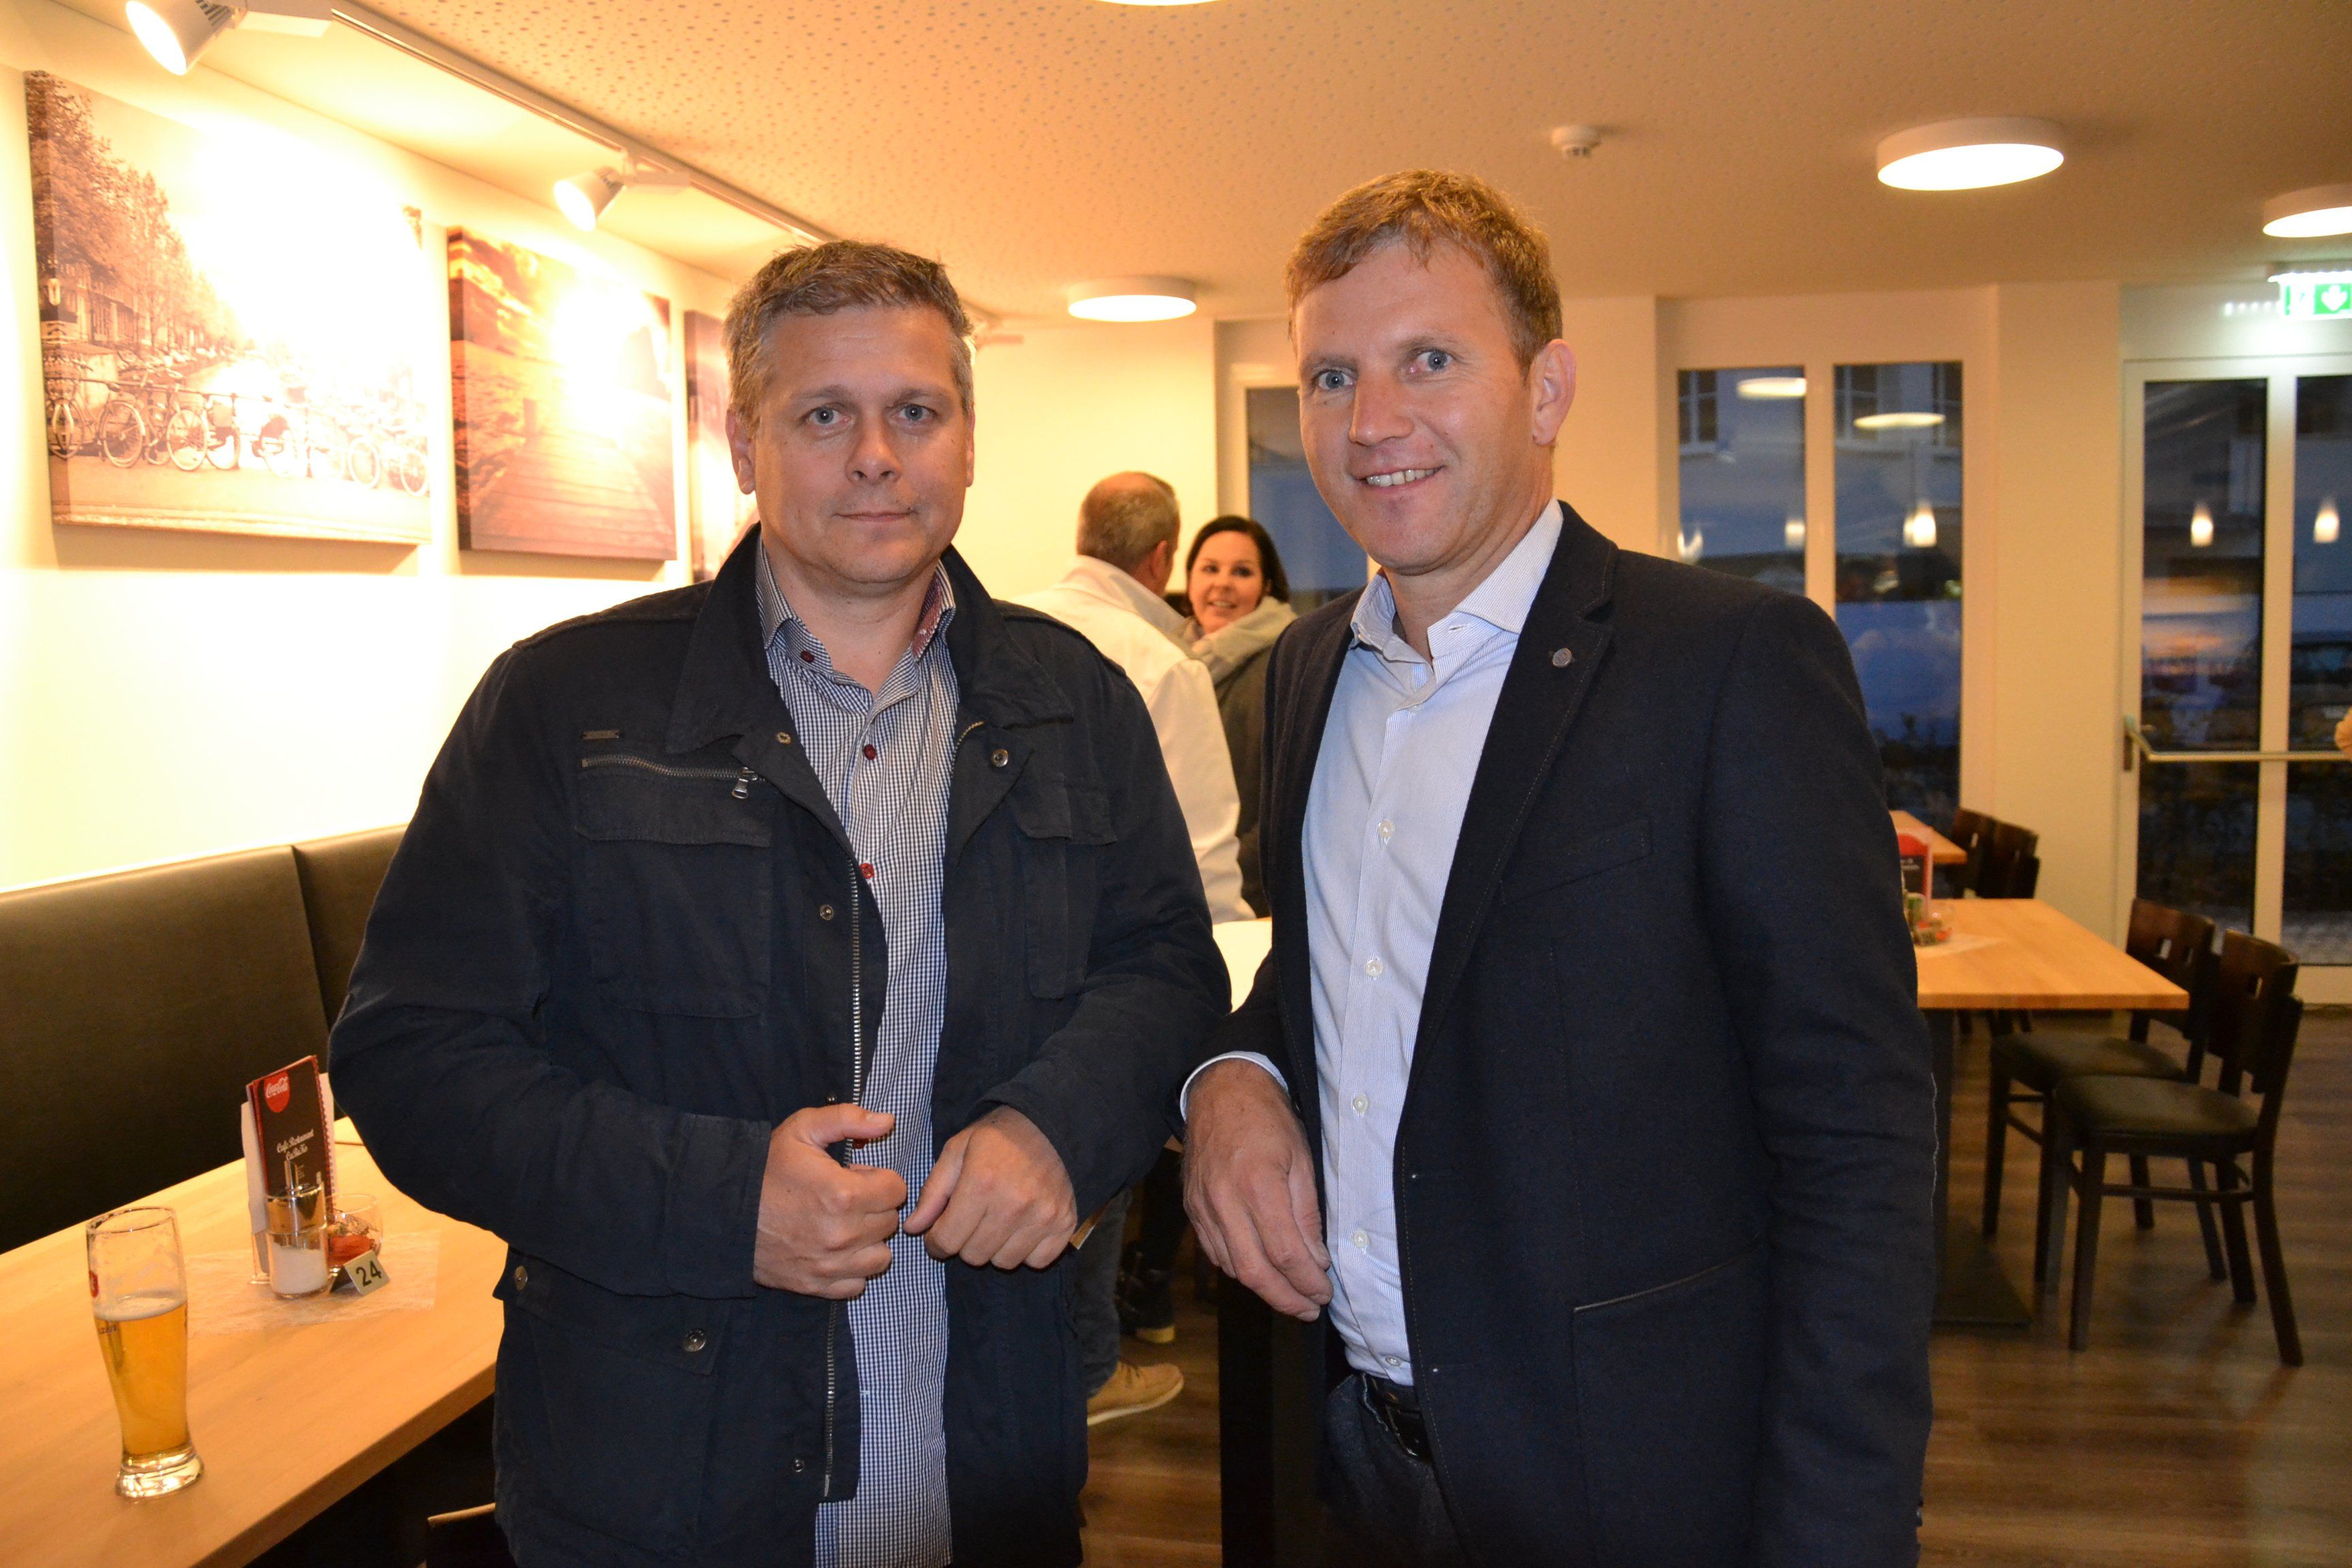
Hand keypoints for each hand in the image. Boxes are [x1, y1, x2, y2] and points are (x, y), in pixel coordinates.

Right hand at [752, 1104, 907, 1298]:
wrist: (723, 1213)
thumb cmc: (765, 1170)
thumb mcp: (802, 1130)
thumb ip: (848, 1119)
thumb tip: (887, 1121)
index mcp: (844, 1194)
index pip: (896, 1190)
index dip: (878, 1179)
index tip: (855, 1177)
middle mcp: (843, 1235)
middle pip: (889, 1221)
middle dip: (874, 1206)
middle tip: (845, 1198)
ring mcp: (830, 1265)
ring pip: (880, 1256)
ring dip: (869, 1240)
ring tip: (844, 1225)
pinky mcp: (817, 1286)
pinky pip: (857, 1283)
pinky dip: (852, 1269)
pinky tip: (835, 1250)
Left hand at [904, 1107, 1077, 1269]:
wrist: (1050, 1124)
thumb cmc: (997, 1138)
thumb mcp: (957, 1151)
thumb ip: (933, 1192)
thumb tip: (913, 1228)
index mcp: (981, 1183)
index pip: (947, 1241)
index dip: (936, 1242)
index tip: (940, 1233)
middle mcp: (1013, 1205)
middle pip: (973, 1256)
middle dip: (965, 1242)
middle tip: (972, 1220)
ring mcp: (1042, 1217)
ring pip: (1003, 1262)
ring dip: (995, 1248)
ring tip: (997, 1221)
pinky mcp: (1064, 1225)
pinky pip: (1036, 1261)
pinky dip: (1026, 1251)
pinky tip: (1022, 1228)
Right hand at [1184, 1059, 1330, 1320]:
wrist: (1220, 1091)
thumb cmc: (1267, 1119)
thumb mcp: (1301, 1158)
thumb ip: (1307, 1213)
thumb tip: (1316, 1260)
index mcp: (1257, 1184)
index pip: (1285, 1252)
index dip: (1307, 1281)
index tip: (1324, 1292)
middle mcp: (1225, 1201)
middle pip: (1255, 1271)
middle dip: (1286, 1299)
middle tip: (1310, 1308)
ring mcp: (1203, 1207)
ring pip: (1232, 1268)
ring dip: (1264, 1289)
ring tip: (1291, 1295)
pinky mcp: (1192, 1209)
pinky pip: (1215, 1253)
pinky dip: (1240, 1270)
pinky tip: (1261, 1273)